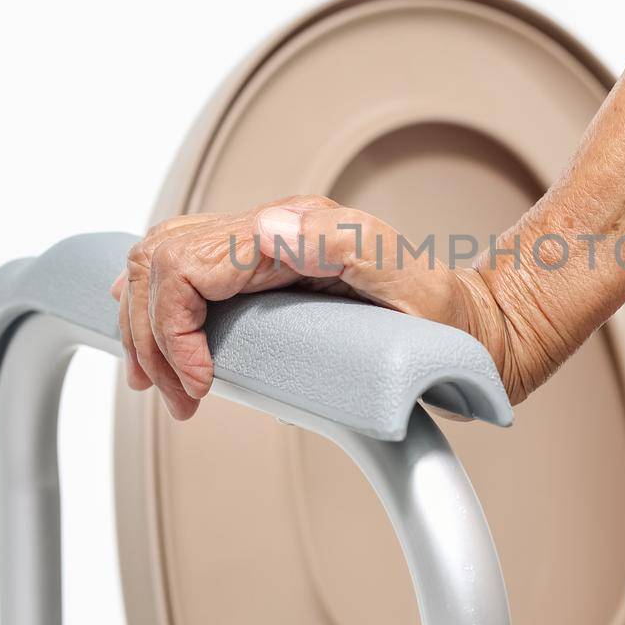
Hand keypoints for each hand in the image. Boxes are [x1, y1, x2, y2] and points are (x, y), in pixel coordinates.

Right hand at [110, 195, 541, 419]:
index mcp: (294, 229)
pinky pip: (187, 273)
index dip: (171, 328)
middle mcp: (272, 230)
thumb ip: (342, 247)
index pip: (184, 264)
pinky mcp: (266, 271)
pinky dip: (158, 307)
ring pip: (163, 263)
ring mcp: (266, 247)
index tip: (199, 386)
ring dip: (147, 325)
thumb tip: (264, 228)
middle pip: (161, 260)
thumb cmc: (448, 320)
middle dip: (150, 332)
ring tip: (164, 386)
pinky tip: (155, 340)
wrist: (477, 328)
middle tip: (177, 397)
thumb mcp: (408, 284)